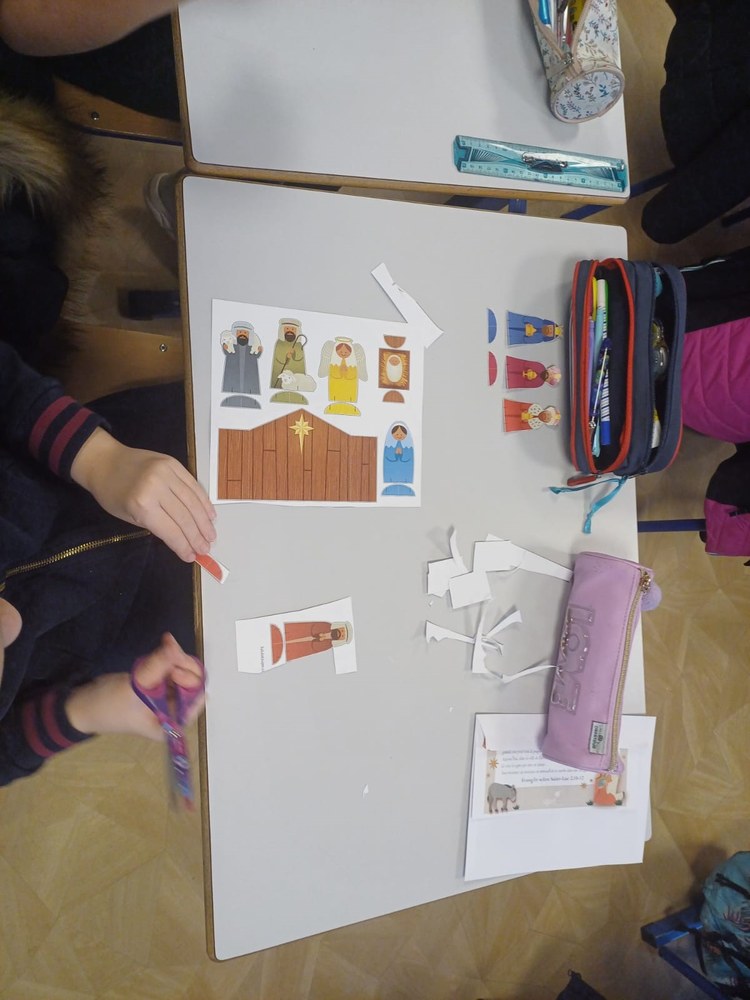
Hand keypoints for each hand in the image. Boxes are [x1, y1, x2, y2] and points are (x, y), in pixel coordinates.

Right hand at [65, 633, 204, 738]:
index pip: (197, 698)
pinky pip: (172, 668)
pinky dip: (168, 657)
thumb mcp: (135, 687)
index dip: (190, 680)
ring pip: (184, 672)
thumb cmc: (109, 706)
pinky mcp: (159, 686)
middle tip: (169, 647)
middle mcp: (175, 711)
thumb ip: (156, 666)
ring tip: (164, 644)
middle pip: (192, 682)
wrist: (85, 706)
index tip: (174, 669)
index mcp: (173, 723)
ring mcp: (167, 698)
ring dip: (175, 657)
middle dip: (182, 663)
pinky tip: (163, 646)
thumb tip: (174, 644)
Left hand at [71, 428, 215, 560]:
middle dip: (197, 536)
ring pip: (193, 502)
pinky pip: (193, 485)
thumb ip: (157, 527)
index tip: (192, 557)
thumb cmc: (112, 493)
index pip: (170, 531)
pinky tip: (210, 515)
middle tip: (206, 549)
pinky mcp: (173, 463)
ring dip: (204, 522)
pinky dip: (203, 501)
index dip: (184, 546)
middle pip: (185, 517)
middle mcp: (156, 487)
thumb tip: (183, 541)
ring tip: (211, 536)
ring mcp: (167, 473)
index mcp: (141, 505)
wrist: (105, 461)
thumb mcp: (129, 516)